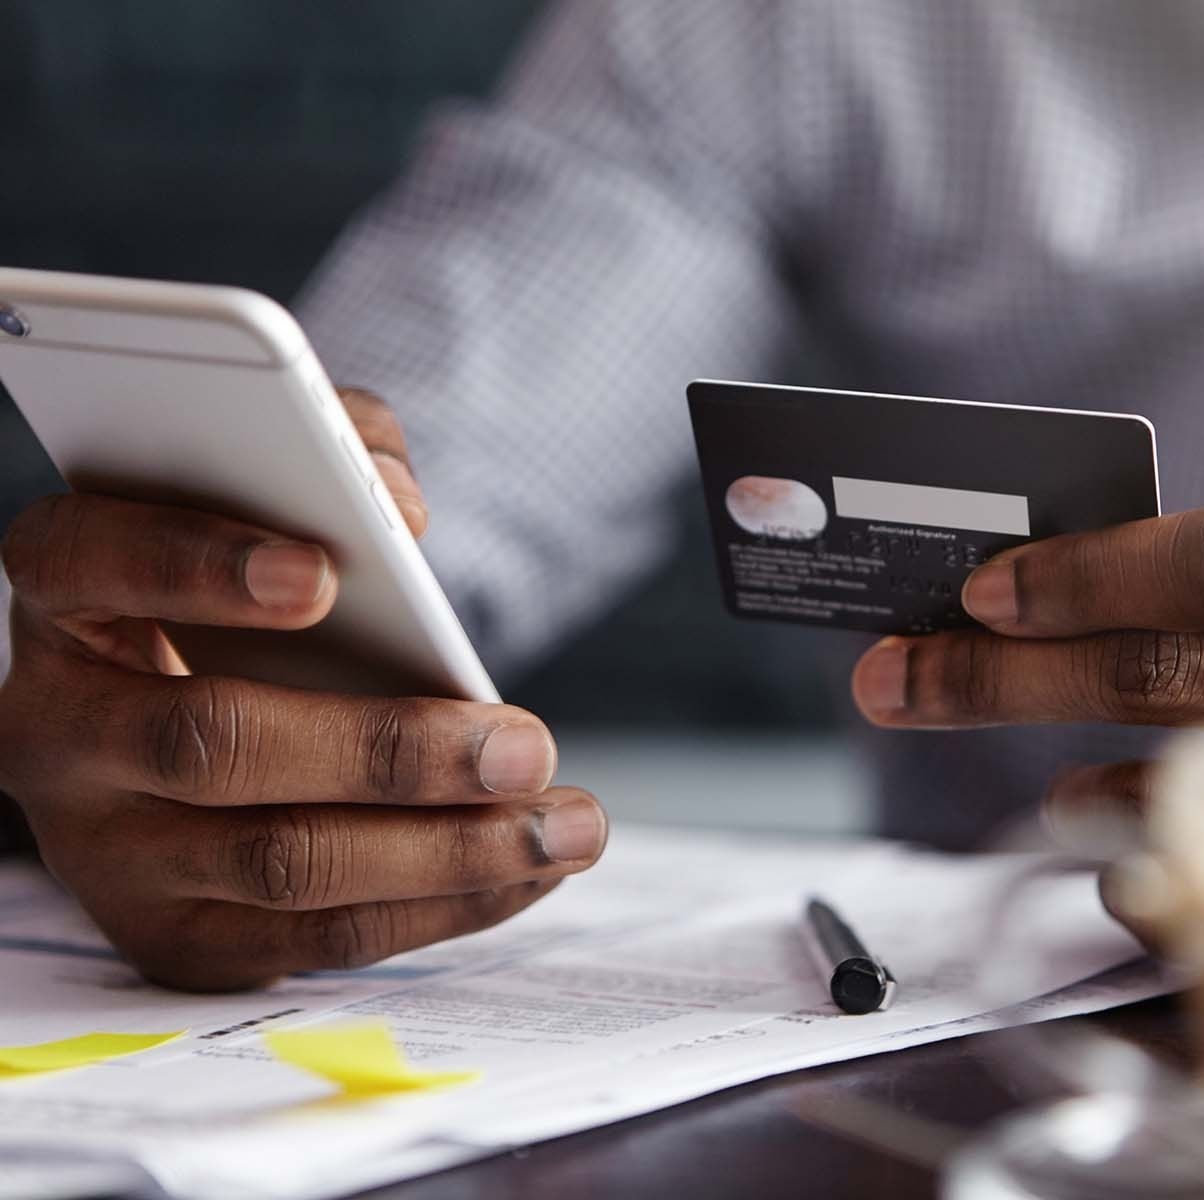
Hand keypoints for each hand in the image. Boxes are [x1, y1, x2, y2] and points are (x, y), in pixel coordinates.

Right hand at [0, 388, 605, 990]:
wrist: (172, 737)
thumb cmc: (241, 589)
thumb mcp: (268, 500)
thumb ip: (335, 454)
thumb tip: (399, 510)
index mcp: (66, 594)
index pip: (96, 562)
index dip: (200, 565)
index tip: (325, 574)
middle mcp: (60, 731)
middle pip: (214, 745)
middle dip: (389, 752)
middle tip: (525, 746)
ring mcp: (108, 852)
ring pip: (281, 863)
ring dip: (447, 851)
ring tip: (568, 825)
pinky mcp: (176, 937)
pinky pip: (318, 938)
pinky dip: (443, 907)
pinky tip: (530, 869)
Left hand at [852, 505, 1203, 818]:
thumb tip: (1023, 594)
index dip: (1087, 576)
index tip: (976, 592)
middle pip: (1178, 670)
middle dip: (1008, 677)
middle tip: (900, 678)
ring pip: (1188, 782)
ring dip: (1050, 763)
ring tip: (958, 718)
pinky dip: (1128, 844)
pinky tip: (1089, 818)